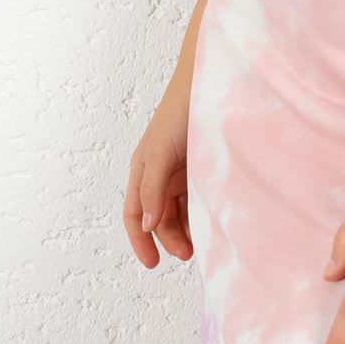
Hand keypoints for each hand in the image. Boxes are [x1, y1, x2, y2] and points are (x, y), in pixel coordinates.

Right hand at [124, 72, 193, 267]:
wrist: (211, 79)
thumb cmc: (181, 109)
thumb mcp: (161, 151)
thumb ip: (152, 188)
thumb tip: (145, 224)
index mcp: (142, 168)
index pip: (133, 213)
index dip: (140, 240)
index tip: (153, 264)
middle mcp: (158, 171)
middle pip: (158, 216)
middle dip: (170, 237)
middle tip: (189, 253)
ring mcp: (180, 168)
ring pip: (178, 209)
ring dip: (186, 228)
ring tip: (202, 241)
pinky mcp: (200, 164)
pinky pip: (196, 196)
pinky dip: (199, 211)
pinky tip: (210, 220)